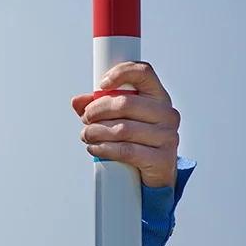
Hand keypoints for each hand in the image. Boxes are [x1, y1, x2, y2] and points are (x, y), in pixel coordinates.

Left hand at [70, 61, 180, 188]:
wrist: (155, 173)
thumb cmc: (136, 140)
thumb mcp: (117, 118)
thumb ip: (97, 106)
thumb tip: (77, 101)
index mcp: (158, 97)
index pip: (143, 72)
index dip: (121, 73)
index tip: (102, 85)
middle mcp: (167, 114)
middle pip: (125, 103)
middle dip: (97, 111)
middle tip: (85, 118)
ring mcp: (168, 136)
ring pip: (122, 129)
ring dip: (96, 132)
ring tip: (86, 135)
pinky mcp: (163, 159)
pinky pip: (126, 151)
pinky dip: (104, 149)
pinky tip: (94, 148)